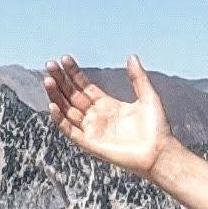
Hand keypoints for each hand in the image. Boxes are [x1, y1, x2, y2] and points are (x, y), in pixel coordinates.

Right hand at [45, 53, 172, 175]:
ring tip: (48, 80)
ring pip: (67, 110)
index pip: (84, 86)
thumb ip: (138, 77)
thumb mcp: (148, 96)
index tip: (65, 59)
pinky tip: (54, 105)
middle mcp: (97, 117)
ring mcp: (92, 130)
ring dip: (56, 96)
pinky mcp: (90, 143)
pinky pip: (70, 130)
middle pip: (72, 96)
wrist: (159, 152)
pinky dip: (60, 119)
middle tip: (50, 65)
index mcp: (107, 105)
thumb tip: (132, 56)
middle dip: (60, 81)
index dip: (74, 73)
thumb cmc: (156, 128)